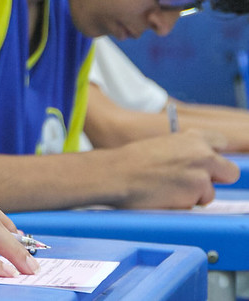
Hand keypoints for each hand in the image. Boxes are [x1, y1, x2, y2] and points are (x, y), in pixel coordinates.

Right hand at [112, 131, 238, 208]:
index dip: (215, 158)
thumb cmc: (131, 161)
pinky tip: (164, 197)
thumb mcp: (162, 146)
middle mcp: (203, 153)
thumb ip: (184, 153)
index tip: (207, 165)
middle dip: (215, 181)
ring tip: (166, 191)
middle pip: (229, 172)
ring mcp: (202, 174)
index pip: (221, 144)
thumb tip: (195, 167)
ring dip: (193, 196)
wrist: (115, 173)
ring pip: (209, 193)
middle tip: (193, 184)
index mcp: (192, 137)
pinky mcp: (197, 192)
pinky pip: (196, 206)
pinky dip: (182, 206)